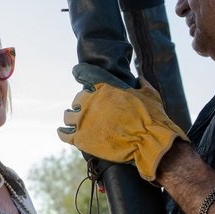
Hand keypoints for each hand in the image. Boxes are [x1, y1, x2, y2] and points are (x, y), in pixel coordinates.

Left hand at [58, 82, 186, 180]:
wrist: (148, 141)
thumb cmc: (151, 118)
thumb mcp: (149, 94)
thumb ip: (141, 84)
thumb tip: (139, 78)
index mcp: (104, 88)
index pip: (85, 74)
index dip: (80, 73)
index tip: (76, 71)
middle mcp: (90, 102)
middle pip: (77, 99)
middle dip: (81, 103)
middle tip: (86, 108)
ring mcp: (83, 121)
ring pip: (68, 116)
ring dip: (71, 117)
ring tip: (74, 120)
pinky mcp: (81, 139)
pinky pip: (64, 134)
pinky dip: (62, 132)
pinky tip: (62, 131)